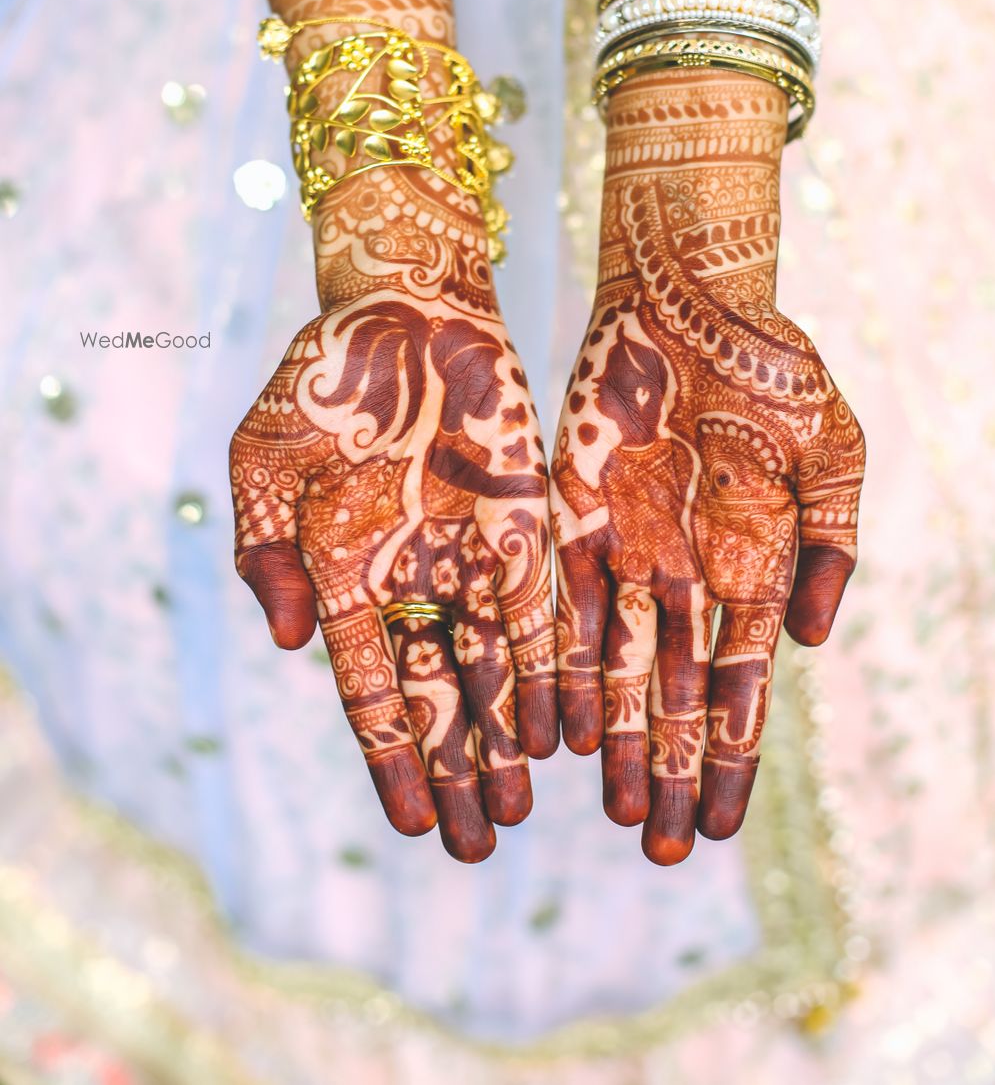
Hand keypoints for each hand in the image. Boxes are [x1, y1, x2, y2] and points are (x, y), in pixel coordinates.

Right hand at [230, 168, 556, 861]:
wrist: (401, 309)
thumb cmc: (321, 384)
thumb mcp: (266, 464)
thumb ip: (269, 554)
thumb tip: (295, 645)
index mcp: (346, 577)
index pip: (370, 690)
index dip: (391, 759)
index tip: (409, 826)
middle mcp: (413, 581)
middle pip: (439, 698)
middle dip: (456, 771)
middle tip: (478, 847)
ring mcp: (469, 555)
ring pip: (493, 668)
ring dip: (505, 737)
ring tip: (519, 808)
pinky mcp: (521, 521)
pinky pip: (541, 607)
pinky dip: (551, 666)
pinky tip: (566, 724)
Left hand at [550, 73, 864, 863]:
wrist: (695, 299)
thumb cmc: (776, 368)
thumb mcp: (834, 454)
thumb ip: (830, 546)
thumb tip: (807, 641)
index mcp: (751, 566)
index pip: (738, 686)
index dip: (732, 758)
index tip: (722, 828)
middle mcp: (686, 573)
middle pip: (674, 695)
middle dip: (669, 773)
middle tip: (660, 852)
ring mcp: (628, 549)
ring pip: (617, 666)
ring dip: (616, 740)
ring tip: (613, 811)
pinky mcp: (573, 515)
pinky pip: (564, 603)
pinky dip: (562, 665)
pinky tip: (558, 725)